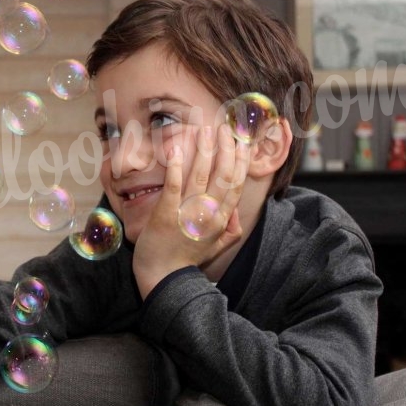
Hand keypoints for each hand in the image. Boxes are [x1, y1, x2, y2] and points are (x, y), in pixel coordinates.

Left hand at [133, 124, 248, 297]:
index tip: (242, 142)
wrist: (163, 277)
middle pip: (223, 175)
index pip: (236, 184)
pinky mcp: (166, 213)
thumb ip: (231, 230)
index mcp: (222, 220)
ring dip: (204, 150)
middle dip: (226, 148)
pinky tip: (179, 148)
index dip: (240, 161)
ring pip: (201, 175)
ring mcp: (187, 213)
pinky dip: (178, 166)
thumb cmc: (187, 260)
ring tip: (205, 129)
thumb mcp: (217, 247)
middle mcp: (209, 214)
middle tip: (225, 128)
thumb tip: (236, 212)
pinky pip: (174, 185)